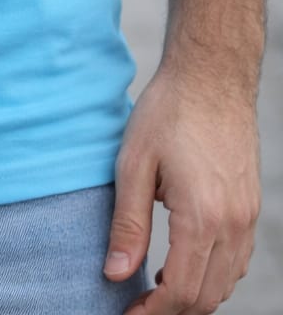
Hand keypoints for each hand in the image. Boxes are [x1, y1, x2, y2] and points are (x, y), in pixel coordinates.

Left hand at [103, 63, 260, 313]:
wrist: (211, 76)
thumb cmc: (168, 112)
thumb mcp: (134, 164)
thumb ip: (127, 224)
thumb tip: (115, 274)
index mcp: (202, 216)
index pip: (182, 291)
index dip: (152, 312)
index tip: (127, 314)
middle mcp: (233, 224)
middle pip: (208, 296)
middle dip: (172, 310)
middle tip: (137, 305)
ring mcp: (247, 216)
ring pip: (226, 282)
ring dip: (194, 295)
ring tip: (155, 286)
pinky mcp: (251, 206)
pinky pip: (237, 260)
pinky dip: (213, 274)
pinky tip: (183, 262)